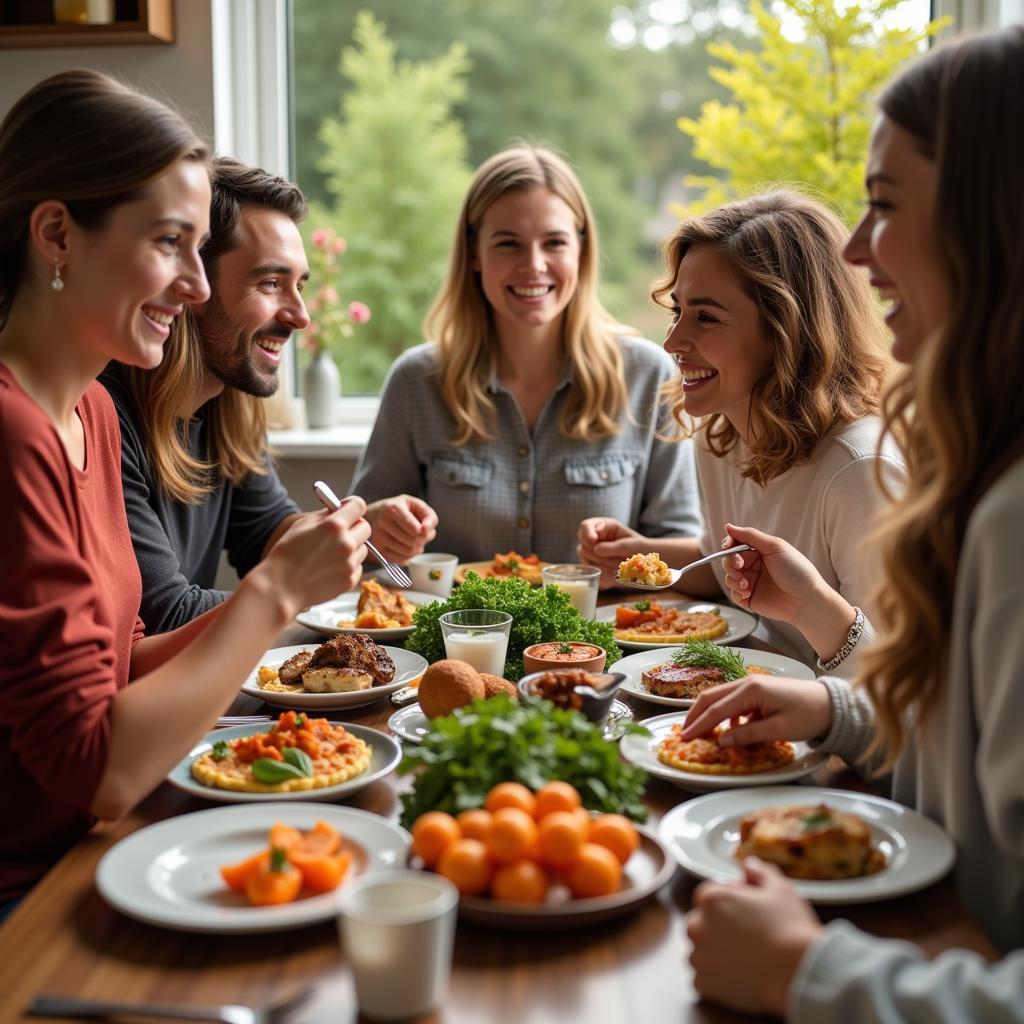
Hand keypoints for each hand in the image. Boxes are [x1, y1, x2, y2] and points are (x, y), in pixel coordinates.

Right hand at [261, 495, 370, 611]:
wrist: (281, 587)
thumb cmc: (287, 555)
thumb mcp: (302, 524)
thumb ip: (325, 514)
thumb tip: (340, 508)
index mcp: (334, 526)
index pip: (359, 505)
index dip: (353, 506)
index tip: (349, 509)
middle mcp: (346, 544)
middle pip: (365, 527)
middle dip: (354, 527)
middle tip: (340, 532)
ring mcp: (350, 563)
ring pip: (363, 548)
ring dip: (352, 548)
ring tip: (331, 554)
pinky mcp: (350, 580)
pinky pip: (358, 566)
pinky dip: (349, 565)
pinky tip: (330, 568)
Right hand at [364, 495, 437, 562]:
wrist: (377, 515)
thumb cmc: (402, 510)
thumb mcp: (417, 505)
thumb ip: (428, 516)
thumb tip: (426, 530)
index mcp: (393, 509)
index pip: (411, 527)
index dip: (422, 532)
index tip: (425, 531)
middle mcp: (383, 523)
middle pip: (412, 540)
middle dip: (423, 539)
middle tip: (422, 534)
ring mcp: (378, 538)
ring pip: (408, 552)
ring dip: (418, 549)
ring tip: (416, 540)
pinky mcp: (378, 550)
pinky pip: (401, 560)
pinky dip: (410, 556)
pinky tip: (409, 547)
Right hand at [577, 517, 644, 588]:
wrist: (647, 565)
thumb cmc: (639, 550)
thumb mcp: (629, 545)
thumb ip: (612, 547)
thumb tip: (595, 549)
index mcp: (604, 527)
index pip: (586, 526)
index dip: (587, 533)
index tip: (593, 540)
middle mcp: (595, 539)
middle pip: (583, 544)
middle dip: (598, 554)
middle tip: (617, 561)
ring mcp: (591, 553)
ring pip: (585, 559)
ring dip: (602, 565)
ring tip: (620, 567)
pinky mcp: (593, 567)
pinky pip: (589, 572)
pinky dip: (601, 575)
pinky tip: (614, 575)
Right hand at [680, 675, 832, 744]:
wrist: (833, 705)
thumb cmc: (809, 715)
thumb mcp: (779, 729)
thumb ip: (748, 734)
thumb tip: (722, 741)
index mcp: (750, 690)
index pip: (716, 709)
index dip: (699, 725)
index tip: (684, 738)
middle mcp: (746, 681)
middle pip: (711, 696)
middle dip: (695, 715)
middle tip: (683, 732)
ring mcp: (751, 683)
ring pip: (719, 696)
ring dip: (707, 713)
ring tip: (699, 731)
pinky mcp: (757, 689)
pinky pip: (732, 700)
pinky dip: (723, 713)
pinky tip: (727, 728)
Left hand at [687, 858, 822, 1015]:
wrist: (799, 973)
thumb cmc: (790, 928)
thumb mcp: (780, 889)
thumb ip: (760, 872)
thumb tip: (749, 864)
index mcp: (711, 898)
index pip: (710, 896)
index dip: (730, 902)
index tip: (749, 911)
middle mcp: (697, 926)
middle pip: (701, 923)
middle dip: (718, 927)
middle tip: (747, 936)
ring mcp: (699, 957)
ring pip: (700, 951)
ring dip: (714, 953)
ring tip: (744, 958)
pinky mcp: (704, 985)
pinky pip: (703, 978)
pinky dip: (716, 978)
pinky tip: (738, 976)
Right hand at [719, 523, 829, 622]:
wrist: (806, 599)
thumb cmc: (796, 571)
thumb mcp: (774, 547)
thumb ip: (750, 535)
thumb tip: (728, 526)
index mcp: (760, 551)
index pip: (736, 544)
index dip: (728, 544)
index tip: (727, 547)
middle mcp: (754, 566)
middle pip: (729, 560)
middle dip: (731, 563)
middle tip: (741, 566)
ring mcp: (751, 582)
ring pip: (729, 577)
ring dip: (734, 579)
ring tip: (747, 585)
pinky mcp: (749, 599)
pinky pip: (733, 594)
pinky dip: (737, 592)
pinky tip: (748, 592)